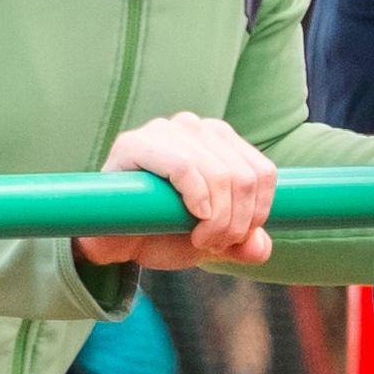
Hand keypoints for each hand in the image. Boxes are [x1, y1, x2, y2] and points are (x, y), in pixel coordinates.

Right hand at [78, 111, 277, 269]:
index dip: (258, 213)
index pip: (262, 172)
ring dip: (218, 218)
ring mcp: (164, 131)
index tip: (235, 239)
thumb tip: (260, 245)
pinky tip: (192, 216)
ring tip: (199, 240)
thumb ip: (243, 244)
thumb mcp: (212, 242)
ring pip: (219, 174)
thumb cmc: (160, 232)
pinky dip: (196, 197)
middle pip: (243, 176)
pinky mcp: (134, 144)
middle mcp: (194, 128)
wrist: (111, 242)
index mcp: (218, 141)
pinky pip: (184, 166)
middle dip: (235, 222)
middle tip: (211, 244)